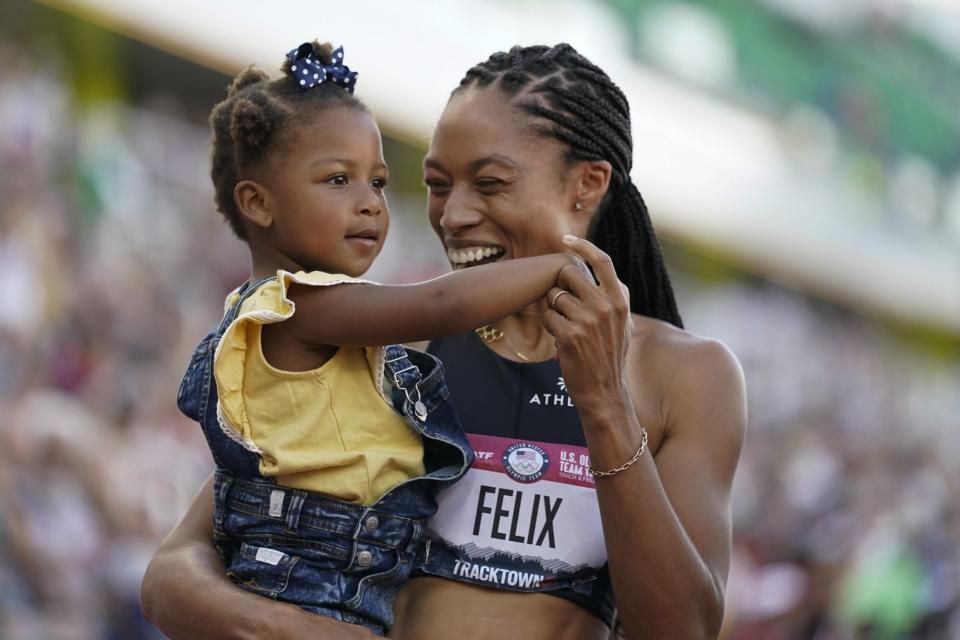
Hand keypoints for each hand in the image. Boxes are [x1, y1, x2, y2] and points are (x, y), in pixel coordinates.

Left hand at [542, 235, 632, 416]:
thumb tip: (598, 267)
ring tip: (568, 329)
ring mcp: (587, 320)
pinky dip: (550, 328)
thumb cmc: (610, 355)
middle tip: (564, 307)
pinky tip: (561, 341)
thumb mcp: (623, 323)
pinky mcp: (569, 335)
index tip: (567, 240)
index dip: (583, 247)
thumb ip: (614, 295)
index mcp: (620, 300)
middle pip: (569, 275)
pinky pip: (548, 317)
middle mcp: (606, 306)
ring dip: (555, 311)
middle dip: (560, 287)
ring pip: (555, 298)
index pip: (603, 261)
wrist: (604, 391)